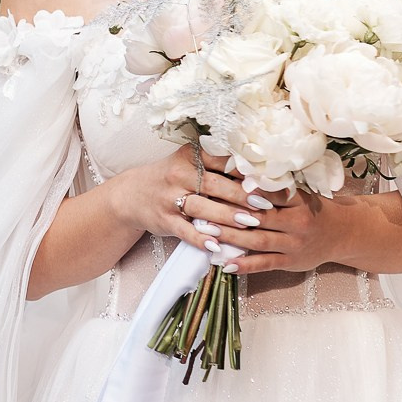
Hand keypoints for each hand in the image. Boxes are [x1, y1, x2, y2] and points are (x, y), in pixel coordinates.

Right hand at [118, 144, 256, 263]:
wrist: (131, 195)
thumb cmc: (171, 178)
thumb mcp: (190, 164)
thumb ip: (219, 168)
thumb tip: (260, 177)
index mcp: (190, 155)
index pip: (222, 160)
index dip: (247, 171)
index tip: (269, 181)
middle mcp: (178, 173)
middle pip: (214, 184)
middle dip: (242, 195)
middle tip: (266, 205)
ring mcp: (169, 197)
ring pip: (201, 206)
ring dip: (227, 216)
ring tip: (250, 223)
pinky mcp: (163, 219)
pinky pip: (184, 230)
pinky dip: (201, 239)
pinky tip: (217, 246)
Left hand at [181, 181, 343, 274]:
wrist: (342, 233)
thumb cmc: (312, 208)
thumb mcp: (299, 192)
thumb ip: (273, 186)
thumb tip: (238, 170)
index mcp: (297, 200)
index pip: (266, 193)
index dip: (241, 189)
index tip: (216, 183)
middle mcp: (297, 222)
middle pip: (258, 217)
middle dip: (228, 214)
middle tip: (201, 210)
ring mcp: (293, 244)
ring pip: (258, 241)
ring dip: (230, 237)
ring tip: (206, 234)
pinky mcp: (290, 262)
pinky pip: (265, 264)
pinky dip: (245, 265)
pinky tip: (226, 264)